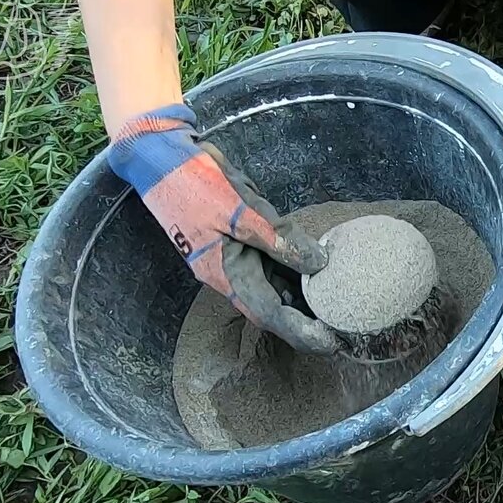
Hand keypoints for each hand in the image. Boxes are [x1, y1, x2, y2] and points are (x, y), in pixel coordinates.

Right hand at [104, 104, 338, 352]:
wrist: (161, 159)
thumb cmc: (196, 183)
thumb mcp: (241, 210)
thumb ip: (279, 238)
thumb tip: (318, 264)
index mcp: (226, 274)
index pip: (270, 314)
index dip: (301, 331)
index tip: (330, 343)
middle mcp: (230, 274)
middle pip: (273, 309)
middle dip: (304, 325)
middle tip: (341, 335)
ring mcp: (233, 260)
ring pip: (272, 290)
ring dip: (300, 304)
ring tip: (335, 312)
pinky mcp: (238, 244)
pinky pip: (269, 268)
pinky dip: (291, 276)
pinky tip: (316, 278)